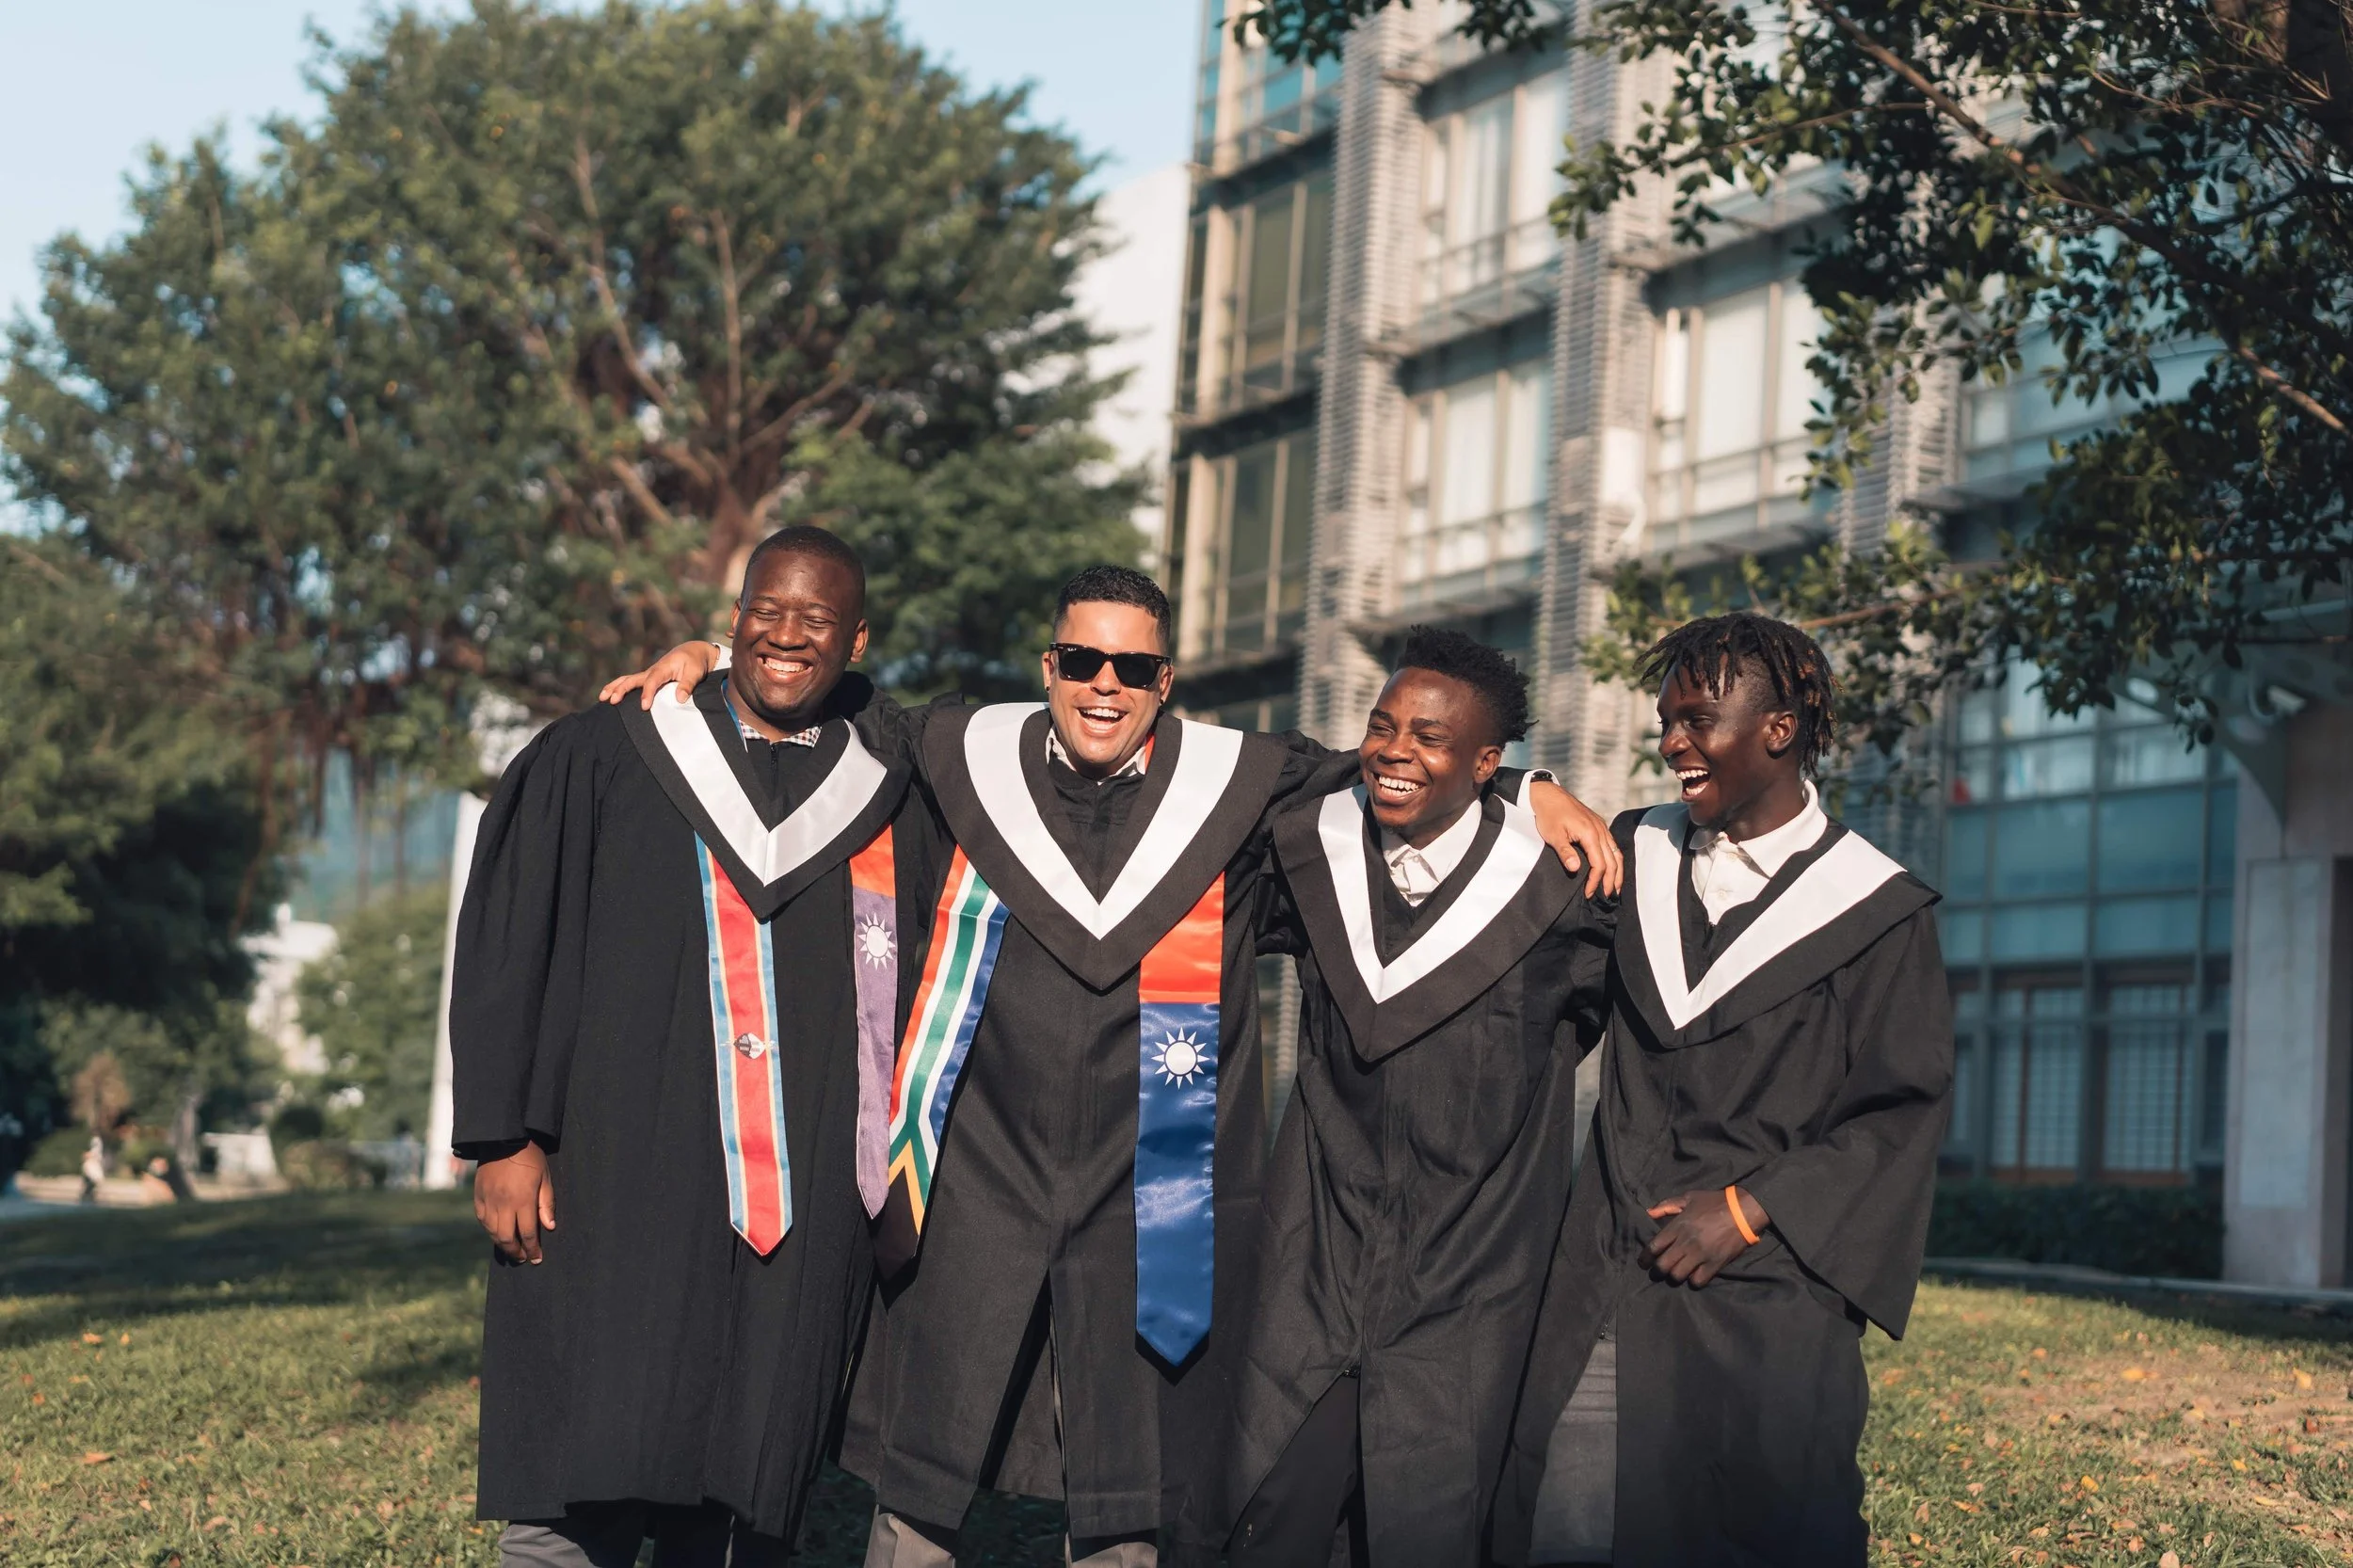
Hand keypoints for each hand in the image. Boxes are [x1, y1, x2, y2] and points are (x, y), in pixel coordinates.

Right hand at [474, 1143, 556, 1263]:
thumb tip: (549, 1227)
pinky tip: (497, 1233)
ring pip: (492, 1231)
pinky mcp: (478, 1196)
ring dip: (502, 1244)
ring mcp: (488, 1200)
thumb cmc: (530, 1157)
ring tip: (512, 1249)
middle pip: (506, 1237)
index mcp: (522, 1199)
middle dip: (516, 1252)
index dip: (532, 1249)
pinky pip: (482, 1220)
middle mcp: (503, 1203)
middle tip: (523, 1258)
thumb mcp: (545, 1178)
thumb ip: (546, 1204)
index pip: (527, 1233)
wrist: (503, 1139)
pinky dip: (490, 1230)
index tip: (536, 1259)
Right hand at [598, 640, 722, 708]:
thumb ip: (688, 685)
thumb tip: (679, 699)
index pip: (652, 681)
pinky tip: (611, 697)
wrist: (693, 651)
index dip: (647, 693)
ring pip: (628, 679)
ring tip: (602, 698)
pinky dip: (620, 688)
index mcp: (663, 668)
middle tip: (612, 701)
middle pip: (633, 679)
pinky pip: (632, 682)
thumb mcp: (696, 672)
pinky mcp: (649, 678)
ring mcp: (649, 674)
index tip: (644, 707)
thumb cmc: (695, 662)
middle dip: (621, 690)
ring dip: (615, 687)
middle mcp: (653, 670)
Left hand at [1527, 781, 1623, 899]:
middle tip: (1607, 897)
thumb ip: (1565, 853)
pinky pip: (1612, 845)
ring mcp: (1601, 826)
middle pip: (1613, 861)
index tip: (1588, 894)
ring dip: (1617, 872)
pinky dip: (1615, 860)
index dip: (1595, 881)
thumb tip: (1575, 869)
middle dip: (1611, 881)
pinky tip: (1612, 868)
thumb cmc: (1548, 815)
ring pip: (1616, 853)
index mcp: (1590, 834)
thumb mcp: (1553, 835)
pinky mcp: (1599, 825)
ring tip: (1615, 888)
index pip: (1599, 864)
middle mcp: (1600, 830)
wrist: (1547, 794)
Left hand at [1640, 1186, 1766, 1287]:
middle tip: (1657, 1272)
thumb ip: (1667, 1205)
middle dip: (1657, 1271)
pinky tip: (1693, 1276)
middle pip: (1663, 1265)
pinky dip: (1693, 1281)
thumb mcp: (1689, 1198)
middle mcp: (1686, 1242)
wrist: (1743, 1211)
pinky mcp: (1715, 1264)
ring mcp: (1701, 1254)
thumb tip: (1649, 1212)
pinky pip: (1697, 1281)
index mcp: (1678, 1226)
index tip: (1643, 1263)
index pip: (1654, 1247)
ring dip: (1674, 1276)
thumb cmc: (1714, 1202)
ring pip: (1678, 1275)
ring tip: (1675, 1274)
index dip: (1645, 1258)